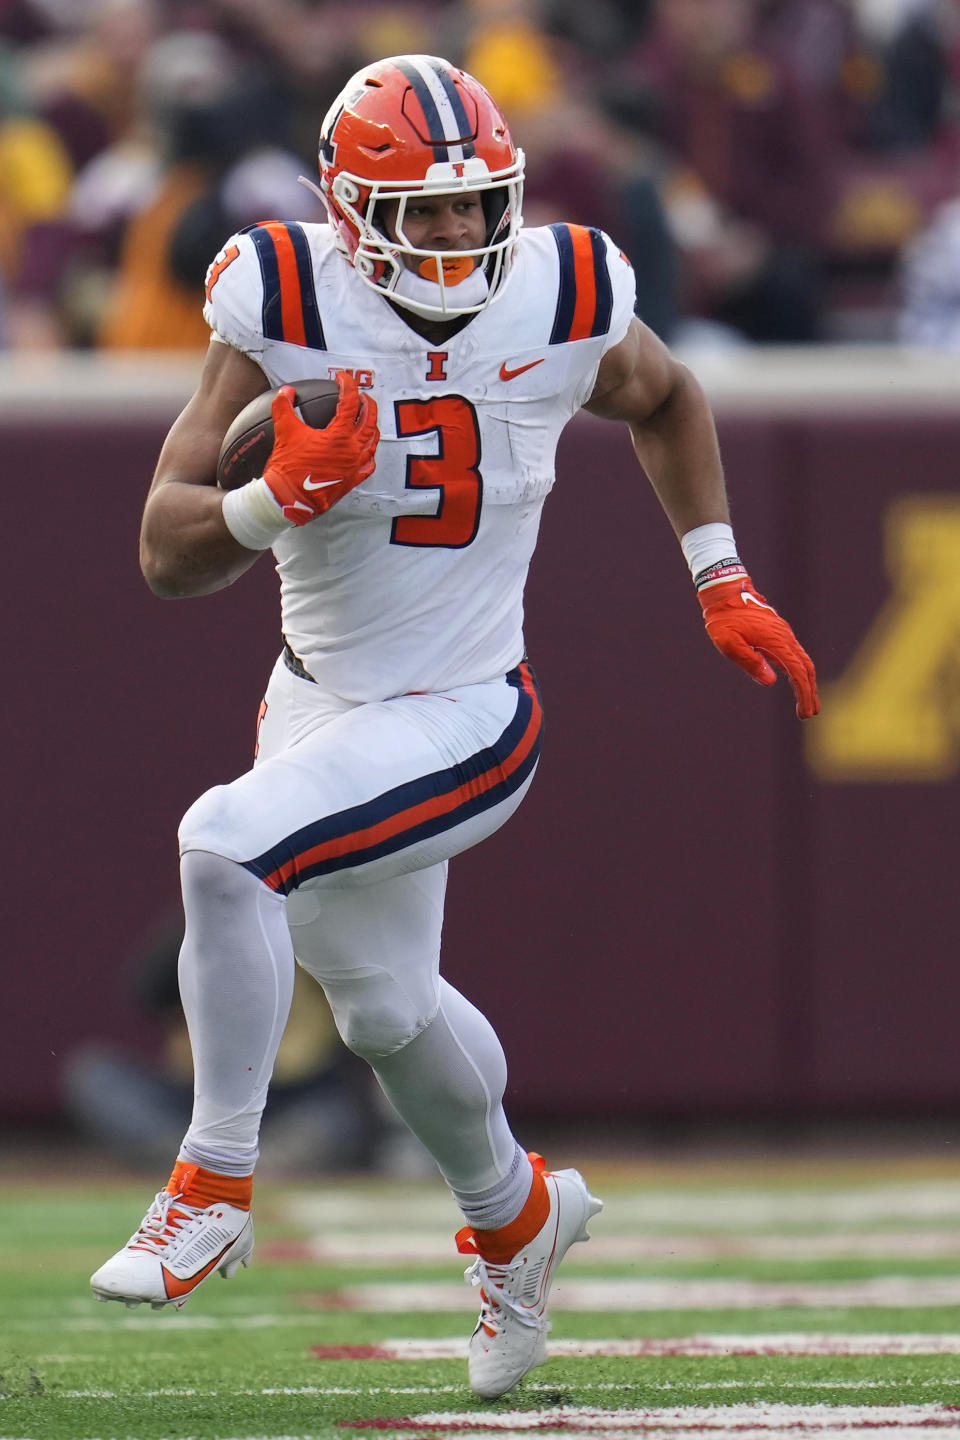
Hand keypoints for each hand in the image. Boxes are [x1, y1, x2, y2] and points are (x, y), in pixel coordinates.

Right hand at [263, 372, 378, 524]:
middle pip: (370, 420)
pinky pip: (369, 465)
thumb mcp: (284, 431)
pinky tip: (366, 450)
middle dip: (368, 404)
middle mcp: (353, 450)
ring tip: (366, 418)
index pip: (350, 402)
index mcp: (339, 436)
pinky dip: (370, 453)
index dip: (347, 385)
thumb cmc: (288, 468)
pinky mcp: (353, 480)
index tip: (342, 378)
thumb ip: (284, 406)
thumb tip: (286, 392)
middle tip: (361, 396)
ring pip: (373, 441)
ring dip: (372, 426)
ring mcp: (355, 466)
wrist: (289, 499)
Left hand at [698, 576, 818, 719]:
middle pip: (806, 668)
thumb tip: (771, 681)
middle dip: (810, 692)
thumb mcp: (730, 643)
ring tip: (808, 703)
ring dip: (807, 682)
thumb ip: (750, 661)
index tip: (804, 712)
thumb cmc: (724, 620)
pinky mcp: (779, 633)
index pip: (797, 671)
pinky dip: (801, 670)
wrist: (725, 594)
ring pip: (804, 661)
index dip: (803, 693)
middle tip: (809, 714)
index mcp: (775, 641)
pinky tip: (797, 682)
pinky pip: (796, 654)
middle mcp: (785, 637)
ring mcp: (784, 634)